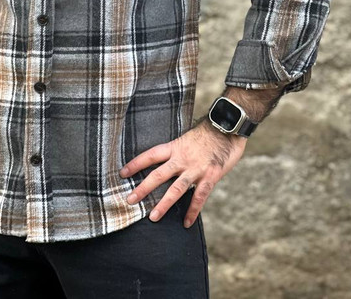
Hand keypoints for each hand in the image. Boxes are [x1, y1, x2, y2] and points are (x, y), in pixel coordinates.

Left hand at [119, 121, 246, 227]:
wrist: (228, 126)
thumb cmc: (209, 132)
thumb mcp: (188, 137)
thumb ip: (178, 150)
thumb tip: (168, 160)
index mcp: (175, 147)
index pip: (150, 155)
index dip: (136, 164)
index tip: (122, 173)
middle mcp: (182, 158)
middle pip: (158, 174)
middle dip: (143, 188)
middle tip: (129, 200)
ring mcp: (196, 168)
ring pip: (176, 189)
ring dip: (163, 204)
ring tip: (153, 217)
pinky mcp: (210, 176)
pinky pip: (199, 197)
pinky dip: (193, 211)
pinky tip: (187, 223)